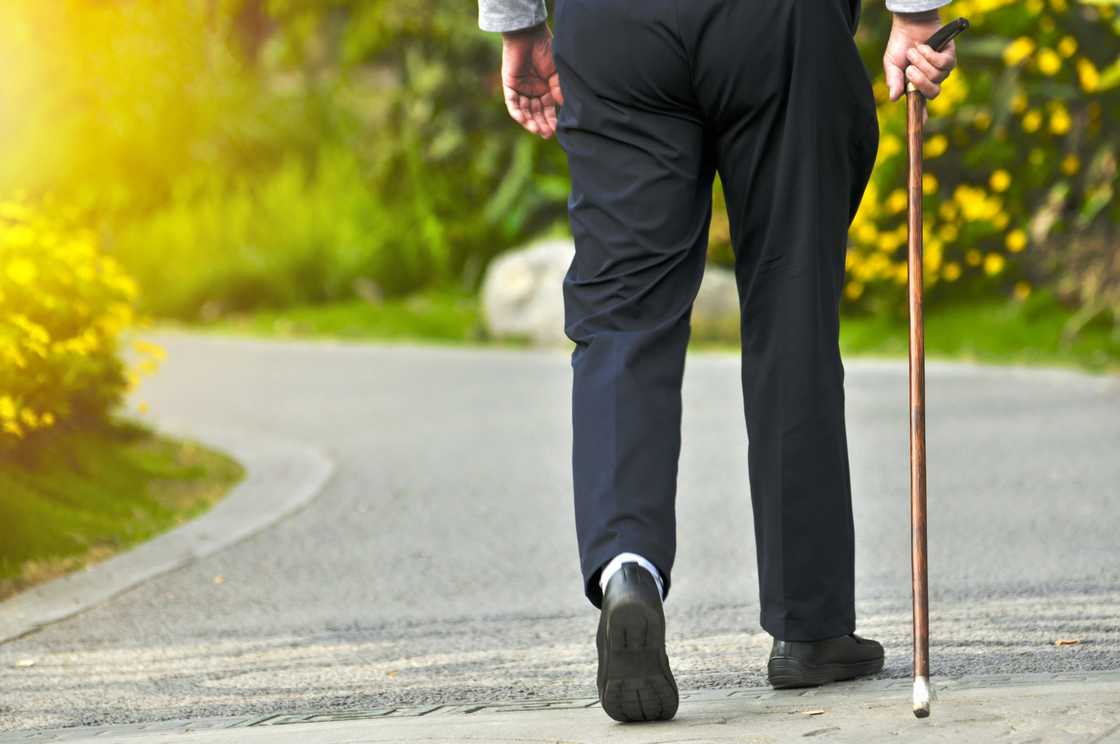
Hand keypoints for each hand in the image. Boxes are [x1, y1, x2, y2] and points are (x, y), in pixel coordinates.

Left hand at [501, 23, 563, 138]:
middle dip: (541, 124)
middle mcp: (533, 91)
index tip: (556, 130)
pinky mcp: (509, 86)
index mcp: (545, 88)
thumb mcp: (556, 73)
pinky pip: (512, 103)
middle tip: (547, 134)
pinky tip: (524, 121)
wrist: (529, 36)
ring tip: (536, 130)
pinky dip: (517, 113)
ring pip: (524, 111)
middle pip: (536, 113)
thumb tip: (564, 107)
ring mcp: (521, 89)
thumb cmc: (546, 50)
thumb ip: (558, 90)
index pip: (548, 109)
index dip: (551, 120)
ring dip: (530, 121)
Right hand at [883, 11, 957, 111]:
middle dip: (920, 81)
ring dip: (922, 63)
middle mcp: (931, 81)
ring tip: (915, 51)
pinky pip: (943, 63)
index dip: (921, 118)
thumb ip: (893, 81)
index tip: (921, 127)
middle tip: (909, 69)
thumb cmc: (900, 46)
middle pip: (932, 93)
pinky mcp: (950, 57)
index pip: (920, 106)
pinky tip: (925, 47)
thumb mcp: (891, 65)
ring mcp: (942, 70)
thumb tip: (894, 98)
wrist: (910, 25)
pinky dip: (930, 55)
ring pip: (936, 76)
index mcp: (915, 87)